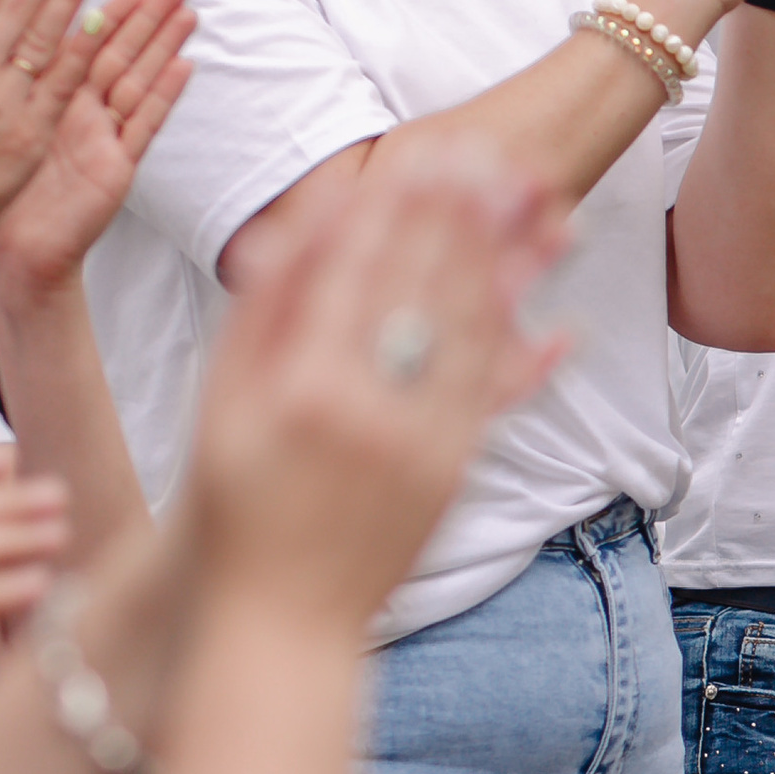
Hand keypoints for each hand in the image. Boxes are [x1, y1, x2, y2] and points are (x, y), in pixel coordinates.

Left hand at [0, 0, 194, 300]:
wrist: (11, 249)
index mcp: (46, 95)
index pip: (72, 38)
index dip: (88, 0)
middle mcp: (80, 110)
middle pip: (116, 52)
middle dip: (144, 16)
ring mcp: (103, 137)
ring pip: (137, 79)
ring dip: (164, 44)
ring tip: (188, 10)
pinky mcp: (116, 167)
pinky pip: (143, 125)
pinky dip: (165, 96)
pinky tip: (187, 65)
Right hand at [189, 152, 566, 630]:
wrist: (277, 623)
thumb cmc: (232, 508)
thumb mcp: (217, 408)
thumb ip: (258, 319)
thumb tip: (289, 232)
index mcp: (303, 386)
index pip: (360, 270)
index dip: (398, 207)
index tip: (425, 151)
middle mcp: (370, 412)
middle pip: (428, 290)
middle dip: (466, 218)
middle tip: (499, 154)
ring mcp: (420, 448)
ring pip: (474, 337)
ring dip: (511, 268)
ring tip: (539, 212)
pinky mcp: (451, 479)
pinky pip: (496, 404)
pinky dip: (528, 358)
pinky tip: (557, 321)